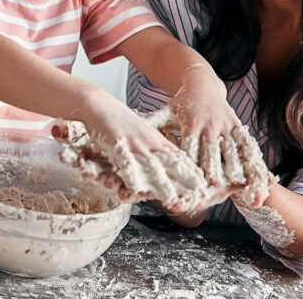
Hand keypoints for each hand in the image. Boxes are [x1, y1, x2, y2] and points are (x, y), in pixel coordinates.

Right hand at [53, 103, 206, 211]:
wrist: (99, 103)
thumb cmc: (120, 119)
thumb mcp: (144, 131)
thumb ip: (156, 145)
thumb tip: (171, 159)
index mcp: (156, 138)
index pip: (178, 156)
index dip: (191, 170)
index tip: (203, 183)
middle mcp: (148, 141)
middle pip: (170, 162)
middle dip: (184, 180)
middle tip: (197, 194)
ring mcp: (133, 142)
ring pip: (151, 165)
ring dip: (162, 183)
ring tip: (171, 198)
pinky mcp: (116, 143)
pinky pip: (125, 162)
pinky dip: (131, 176)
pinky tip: (136, 188)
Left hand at [167, 64, 241, 187]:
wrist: (202, 83)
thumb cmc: (181, 103)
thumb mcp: (166, 112)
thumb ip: (155, 126)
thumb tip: (138, 134)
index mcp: (190, 122)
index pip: (190, 146)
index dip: (191, 163)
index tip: (190, 179)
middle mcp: (209, 124)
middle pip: (211, 150)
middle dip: (213, 168)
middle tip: (214, 187)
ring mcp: (224, 124)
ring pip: (231, 148)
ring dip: (234, 166)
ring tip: (236, 183)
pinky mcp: (236, 124)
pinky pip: (245, 142)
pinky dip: (249, 156)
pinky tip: (251, 169)